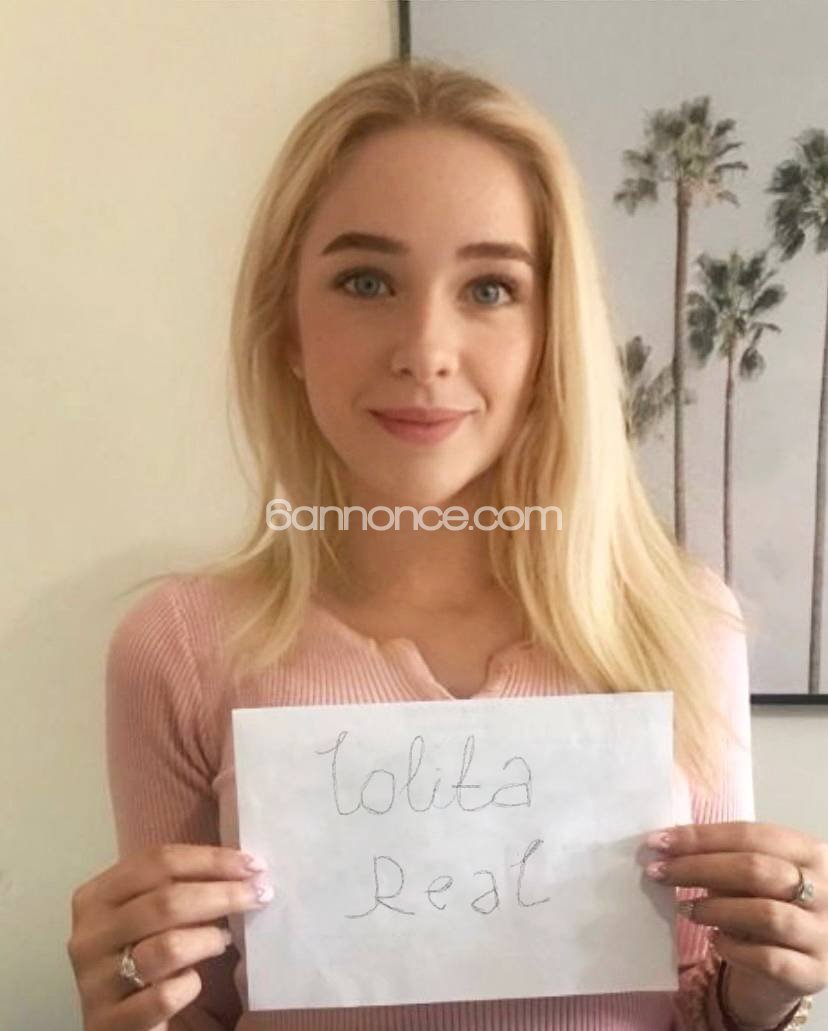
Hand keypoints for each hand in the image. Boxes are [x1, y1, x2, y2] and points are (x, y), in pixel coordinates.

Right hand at [67, 843, 272, 1030]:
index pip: (158, 861)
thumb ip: (179, 888)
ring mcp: (95, 982)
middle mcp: (89, 936)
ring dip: (209, 939)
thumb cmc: (143, 958)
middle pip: (166, 900)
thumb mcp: (150, 917)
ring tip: (225, 940)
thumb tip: (243, 866)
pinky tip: (194, 982)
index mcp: (96, 897)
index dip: (211, 859)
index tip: (253, 864)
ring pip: (168, 947)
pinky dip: (190, 985)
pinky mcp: (109, 1024)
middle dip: (223, 893)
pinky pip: (165, 996)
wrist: (119, 1027)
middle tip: (261, 894)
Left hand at [644, 821, 827, 1007]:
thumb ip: (720, 857)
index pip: (751, 835)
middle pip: (757, 870)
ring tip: (686, 909)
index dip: (701, 837)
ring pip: (766, 914)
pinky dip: (733, 949)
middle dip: (699, 868)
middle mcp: (827, 890)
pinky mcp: (814, 973)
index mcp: (810, 852)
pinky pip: (770, 960)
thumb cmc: (761, 905)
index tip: (659, 842)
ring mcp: (824, 934)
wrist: (787, 967)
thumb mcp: (748, 875)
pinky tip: (715, 941)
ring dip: (715, 909)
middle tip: (659, 872)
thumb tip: (667, 844)